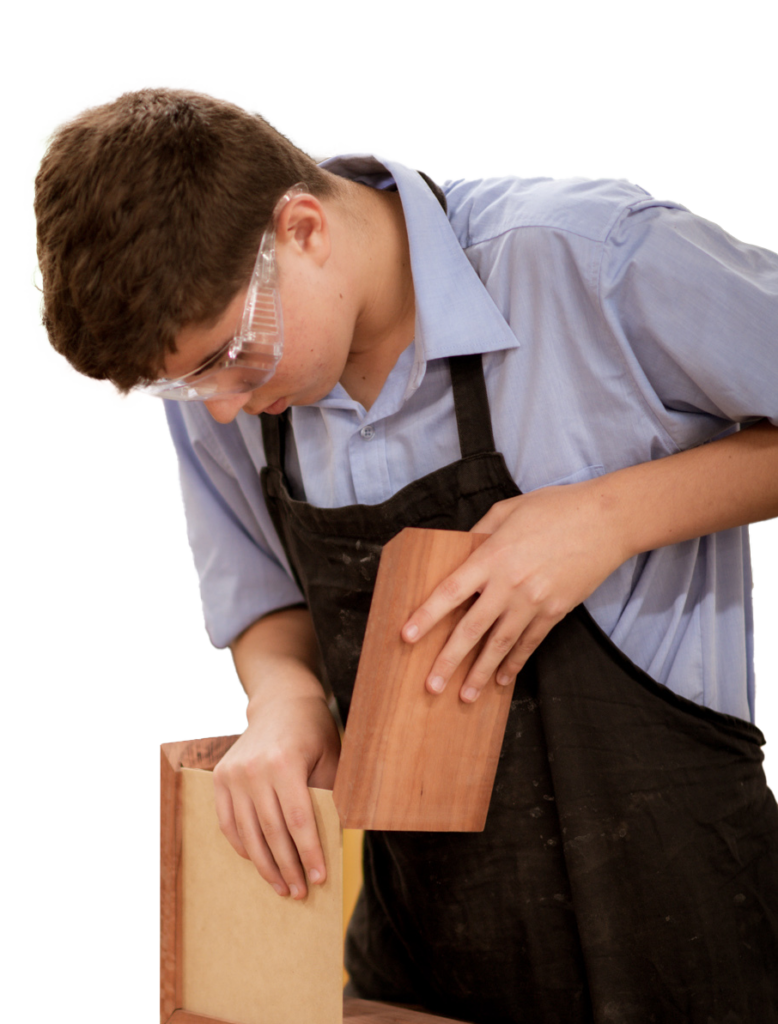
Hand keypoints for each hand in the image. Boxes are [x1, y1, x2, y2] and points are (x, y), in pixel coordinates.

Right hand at [212, 692, 340, 899]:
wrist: (282, 702)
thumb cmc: (314, 732)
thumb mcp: (331, 759)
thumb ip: (328, 798)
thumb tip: (332, 845)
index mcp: (284, 763)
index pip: (298, 822)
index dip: (309, 854)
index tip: (320, 878)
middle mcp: (254, 770)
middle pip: (272, 832)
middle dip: (289, 867)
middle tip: (301, 892)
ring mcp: (233, 774)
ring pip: (248, 833)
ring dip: (265, 865)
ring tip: (282, 886)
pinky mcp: (220, 777)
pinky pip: (228, 823)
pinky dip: (243, 846)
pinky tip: (258, 862)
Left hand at [401, 480, 626, 703]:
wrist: (606, 521)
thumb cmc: (555, 508)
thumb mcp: (509, 509)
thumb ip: (480, 531)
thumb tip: (461, 549)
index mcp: (491, 556)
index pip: (450, 591)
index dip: (427, 616)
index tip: (406, 636)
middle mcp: (508, 584)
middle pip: (471, 628)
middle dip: (448, 660)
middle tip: (431, 686)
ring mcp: (533, 601)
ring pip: (500, 644)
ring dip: (480, 673)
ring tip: (464, 696)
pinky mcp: (555, 611)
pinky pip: (530, 643)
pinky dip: (515, 663)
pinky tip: (502, 680)